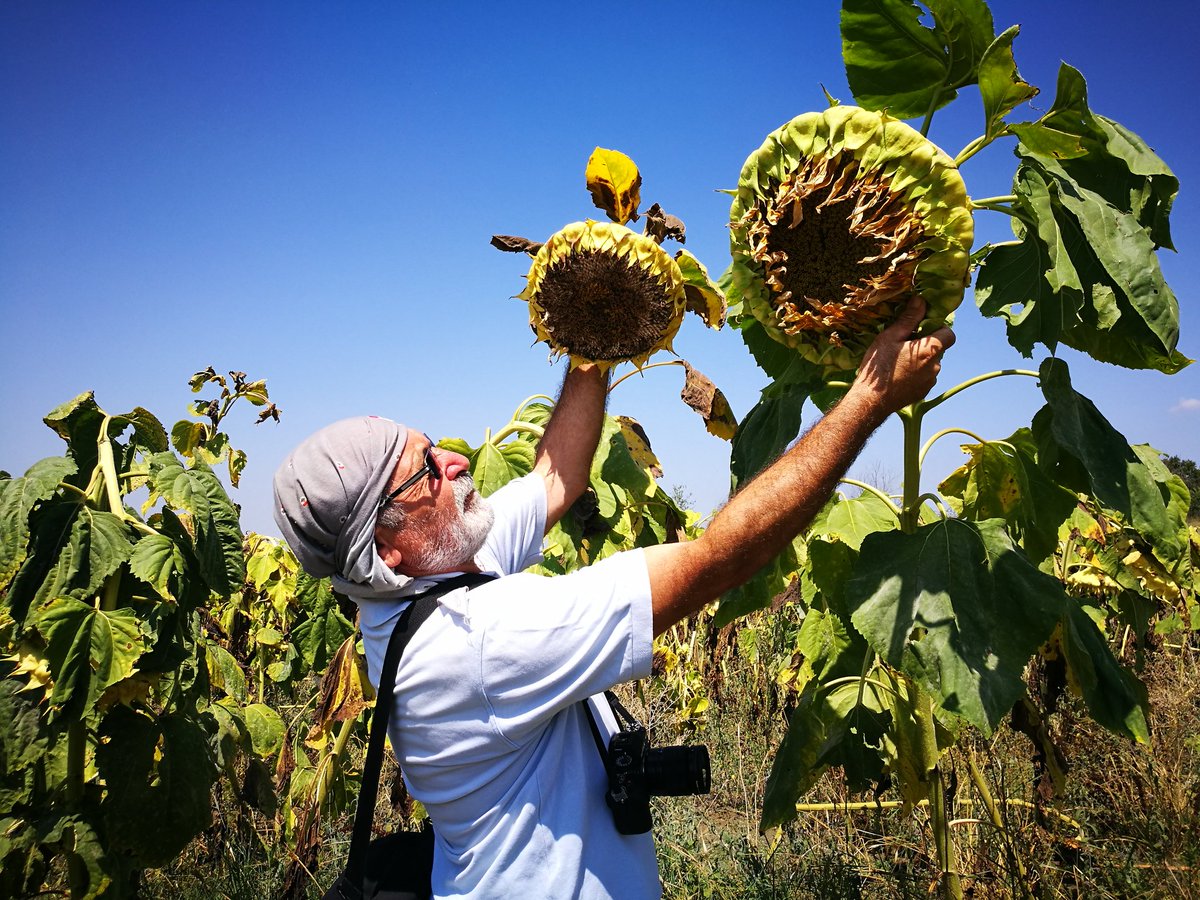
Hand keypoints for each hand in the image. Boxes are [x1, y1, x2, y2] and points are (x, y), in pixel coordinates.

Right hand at [851, 297, 954, 414]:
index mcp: (929, 350)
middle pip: (938, 349)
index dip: (939, 329)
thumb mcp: (890, 337)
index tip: (922, 330)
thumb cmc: (879, 367)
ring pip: (931, 364)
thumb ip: (909, 318)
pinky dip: (916, 374)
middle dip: (925, 345)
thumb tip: (921, 300)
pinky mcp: (923, 392)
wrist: (870, 401)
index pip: (949, 334)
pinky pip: (925, 377)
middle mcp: (936, 366)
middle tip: (903, 346)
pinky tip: (898, 376)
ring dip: (920, 360)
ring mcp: (930, 381)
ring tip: (897, 363)